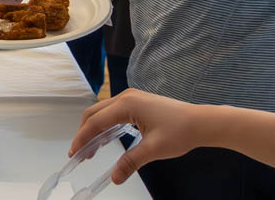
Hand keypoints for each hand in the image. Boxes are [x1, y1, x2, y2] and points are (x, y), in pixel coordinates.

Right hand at [70, 89, 211, 184]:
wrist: (201, 122)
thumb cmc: (180, 131)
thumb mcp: (153, 149)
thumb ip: (130, 162)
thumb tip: (114, 178)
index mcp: (127, 104)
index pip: (96, 121)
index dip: (82, 137)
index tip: (73, 152)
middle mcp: (126, 97)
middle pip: (95, 113)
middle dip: (84, 133)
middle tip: (79, 153)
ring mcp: (132, 98)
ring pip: (103, 112)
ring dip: (94, 129)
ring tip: (90, 150)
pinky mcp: (138, 103)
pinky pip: (114, 112)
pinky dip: (105, 125)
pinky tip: (106, 140)